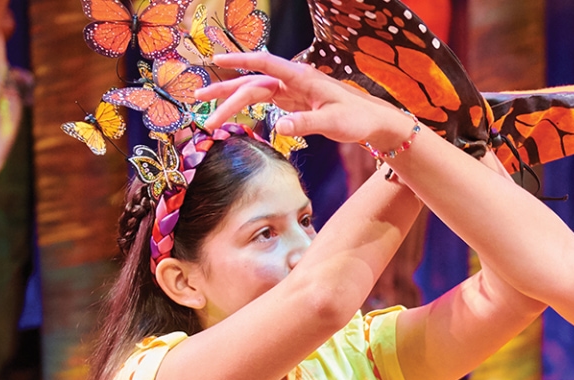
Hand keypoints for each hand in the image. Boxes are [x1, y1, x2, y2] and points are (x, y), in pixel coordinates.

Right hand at [194, 52, 414, 150]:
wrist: (374, 122)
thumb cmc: (358, 119)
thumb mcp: (333, 122)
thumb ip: (306, 122)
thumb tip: (278, 125)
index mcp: (302, 77)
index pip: (265, 64)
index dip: (240, 61)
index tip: (216, 61)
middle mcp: (294, 81)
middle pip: (253, 83)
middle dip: (225, 93)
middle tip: (199, 105)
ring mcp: (293, 92)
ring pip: (256, 92)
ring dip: (231, 100)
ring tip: (207, 109)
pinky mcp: (295, 103)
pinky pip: (265, 102)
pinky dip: (248, 107)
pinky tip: (234, 115)